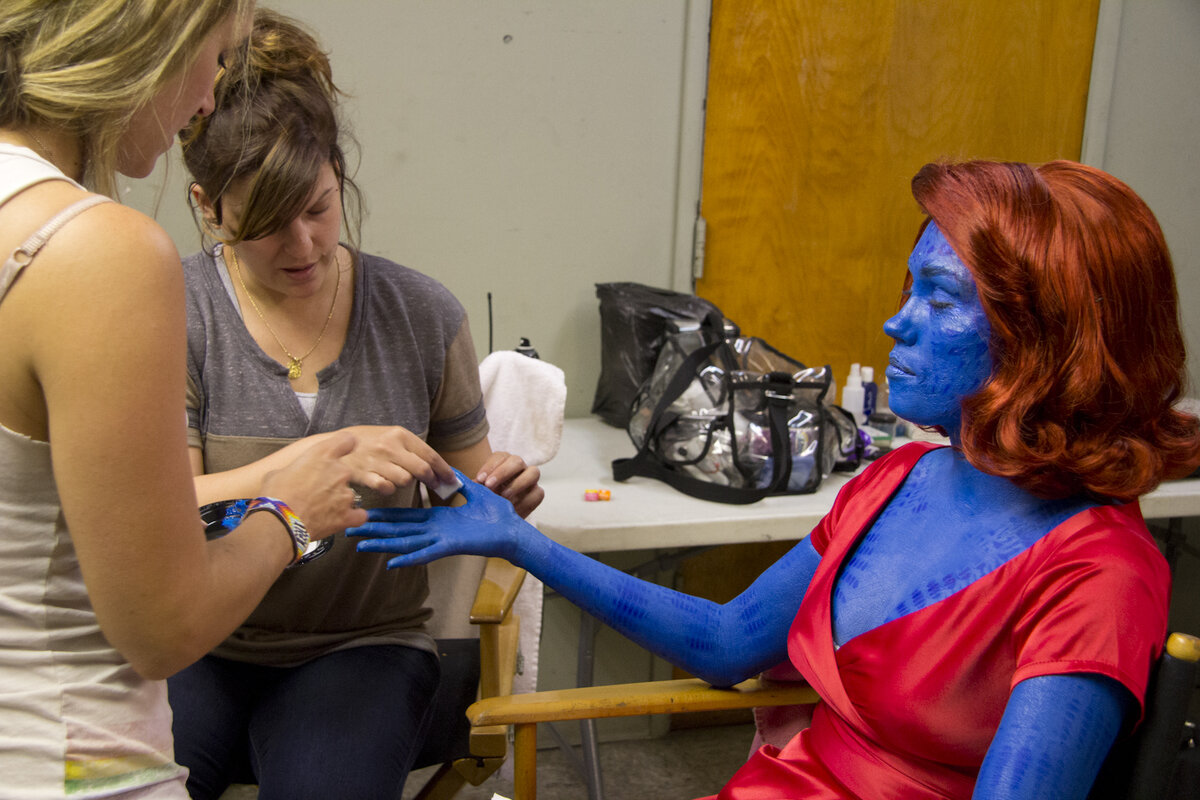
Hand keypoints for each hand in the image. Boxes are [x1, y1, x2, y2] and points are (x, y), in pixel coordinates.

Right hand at [260, 431, 366, 538]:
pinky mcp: (347, 515)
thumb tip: (291, 477)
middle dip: (334, 481)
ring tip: (320, 510)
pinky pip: (358, 515)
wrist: (279, 521)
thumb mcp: (278, 473)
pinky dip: (351, 517)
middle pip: (345, 472)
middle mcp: (339, 471)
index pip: (346, 440)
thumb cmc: (276, 497)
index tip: (342, 451)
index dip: (344, 446)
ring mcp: (345, 493)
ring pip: (348, 495)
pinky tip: (338, 520)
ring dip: (338, 501)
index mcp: (322, 455)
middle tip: (316, 492)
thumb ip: (294, 470)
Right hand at [339, 425, 455, 496]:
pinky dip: (389, 489)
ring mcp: (377, 461)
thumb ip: (411, 449)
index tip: (452, 480)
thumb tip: (436, 467)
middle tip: (436, 486)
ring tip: (398, 478)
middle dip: (432, 480)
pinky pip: (387, 488)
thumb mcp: (389, 436)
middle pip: (422, 469)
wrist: (333, 444)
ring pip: (405, 481)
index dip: (444, 470)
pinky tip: (384, 483)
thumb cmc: (366, 441)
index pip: (430, 455)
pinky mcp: (364, 474)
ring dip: (406, 483)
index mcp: (400, 434)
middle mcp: (390, 446)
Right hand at [348, 469, 525, 567]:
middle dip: (375, 530)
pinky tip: (390, 563)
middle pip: (399, 530)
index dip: (385, 516)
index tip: (366, 513)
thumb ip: (460, 482)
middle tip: (350, 530)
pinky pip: (425, 554)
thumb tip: (448, 469)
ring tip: (361, 546)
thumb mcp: (476, 493)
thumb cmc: (498, 515)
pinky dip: (408, 558)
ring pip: (406, 542)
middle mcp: (435, 531)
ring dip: (383, 545)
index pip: (406, 517)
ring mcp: (441, 540)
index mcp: (439, 518)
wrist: (515, 530)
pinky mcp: (450, 547)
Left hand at [475, 451, 543, 517]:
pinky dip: (525, 500)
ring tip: (504, 497)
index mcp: (503, 463)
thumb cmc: (488, 502)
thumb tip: (464, 485)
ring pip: (533, 472)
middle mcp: (518, 468)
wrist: (498, 520)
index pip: (499, 456)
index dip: (490, 466)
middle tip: (489, 485)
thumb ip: (475, 488)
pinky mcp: (537, 493)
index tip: (480, 479)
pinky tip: (513, 507)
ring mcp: (530, 480)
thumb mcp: (479, 494)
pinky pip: (537, 492)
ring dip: (517, 484)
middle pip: (517, 461)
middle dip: (503, 472)